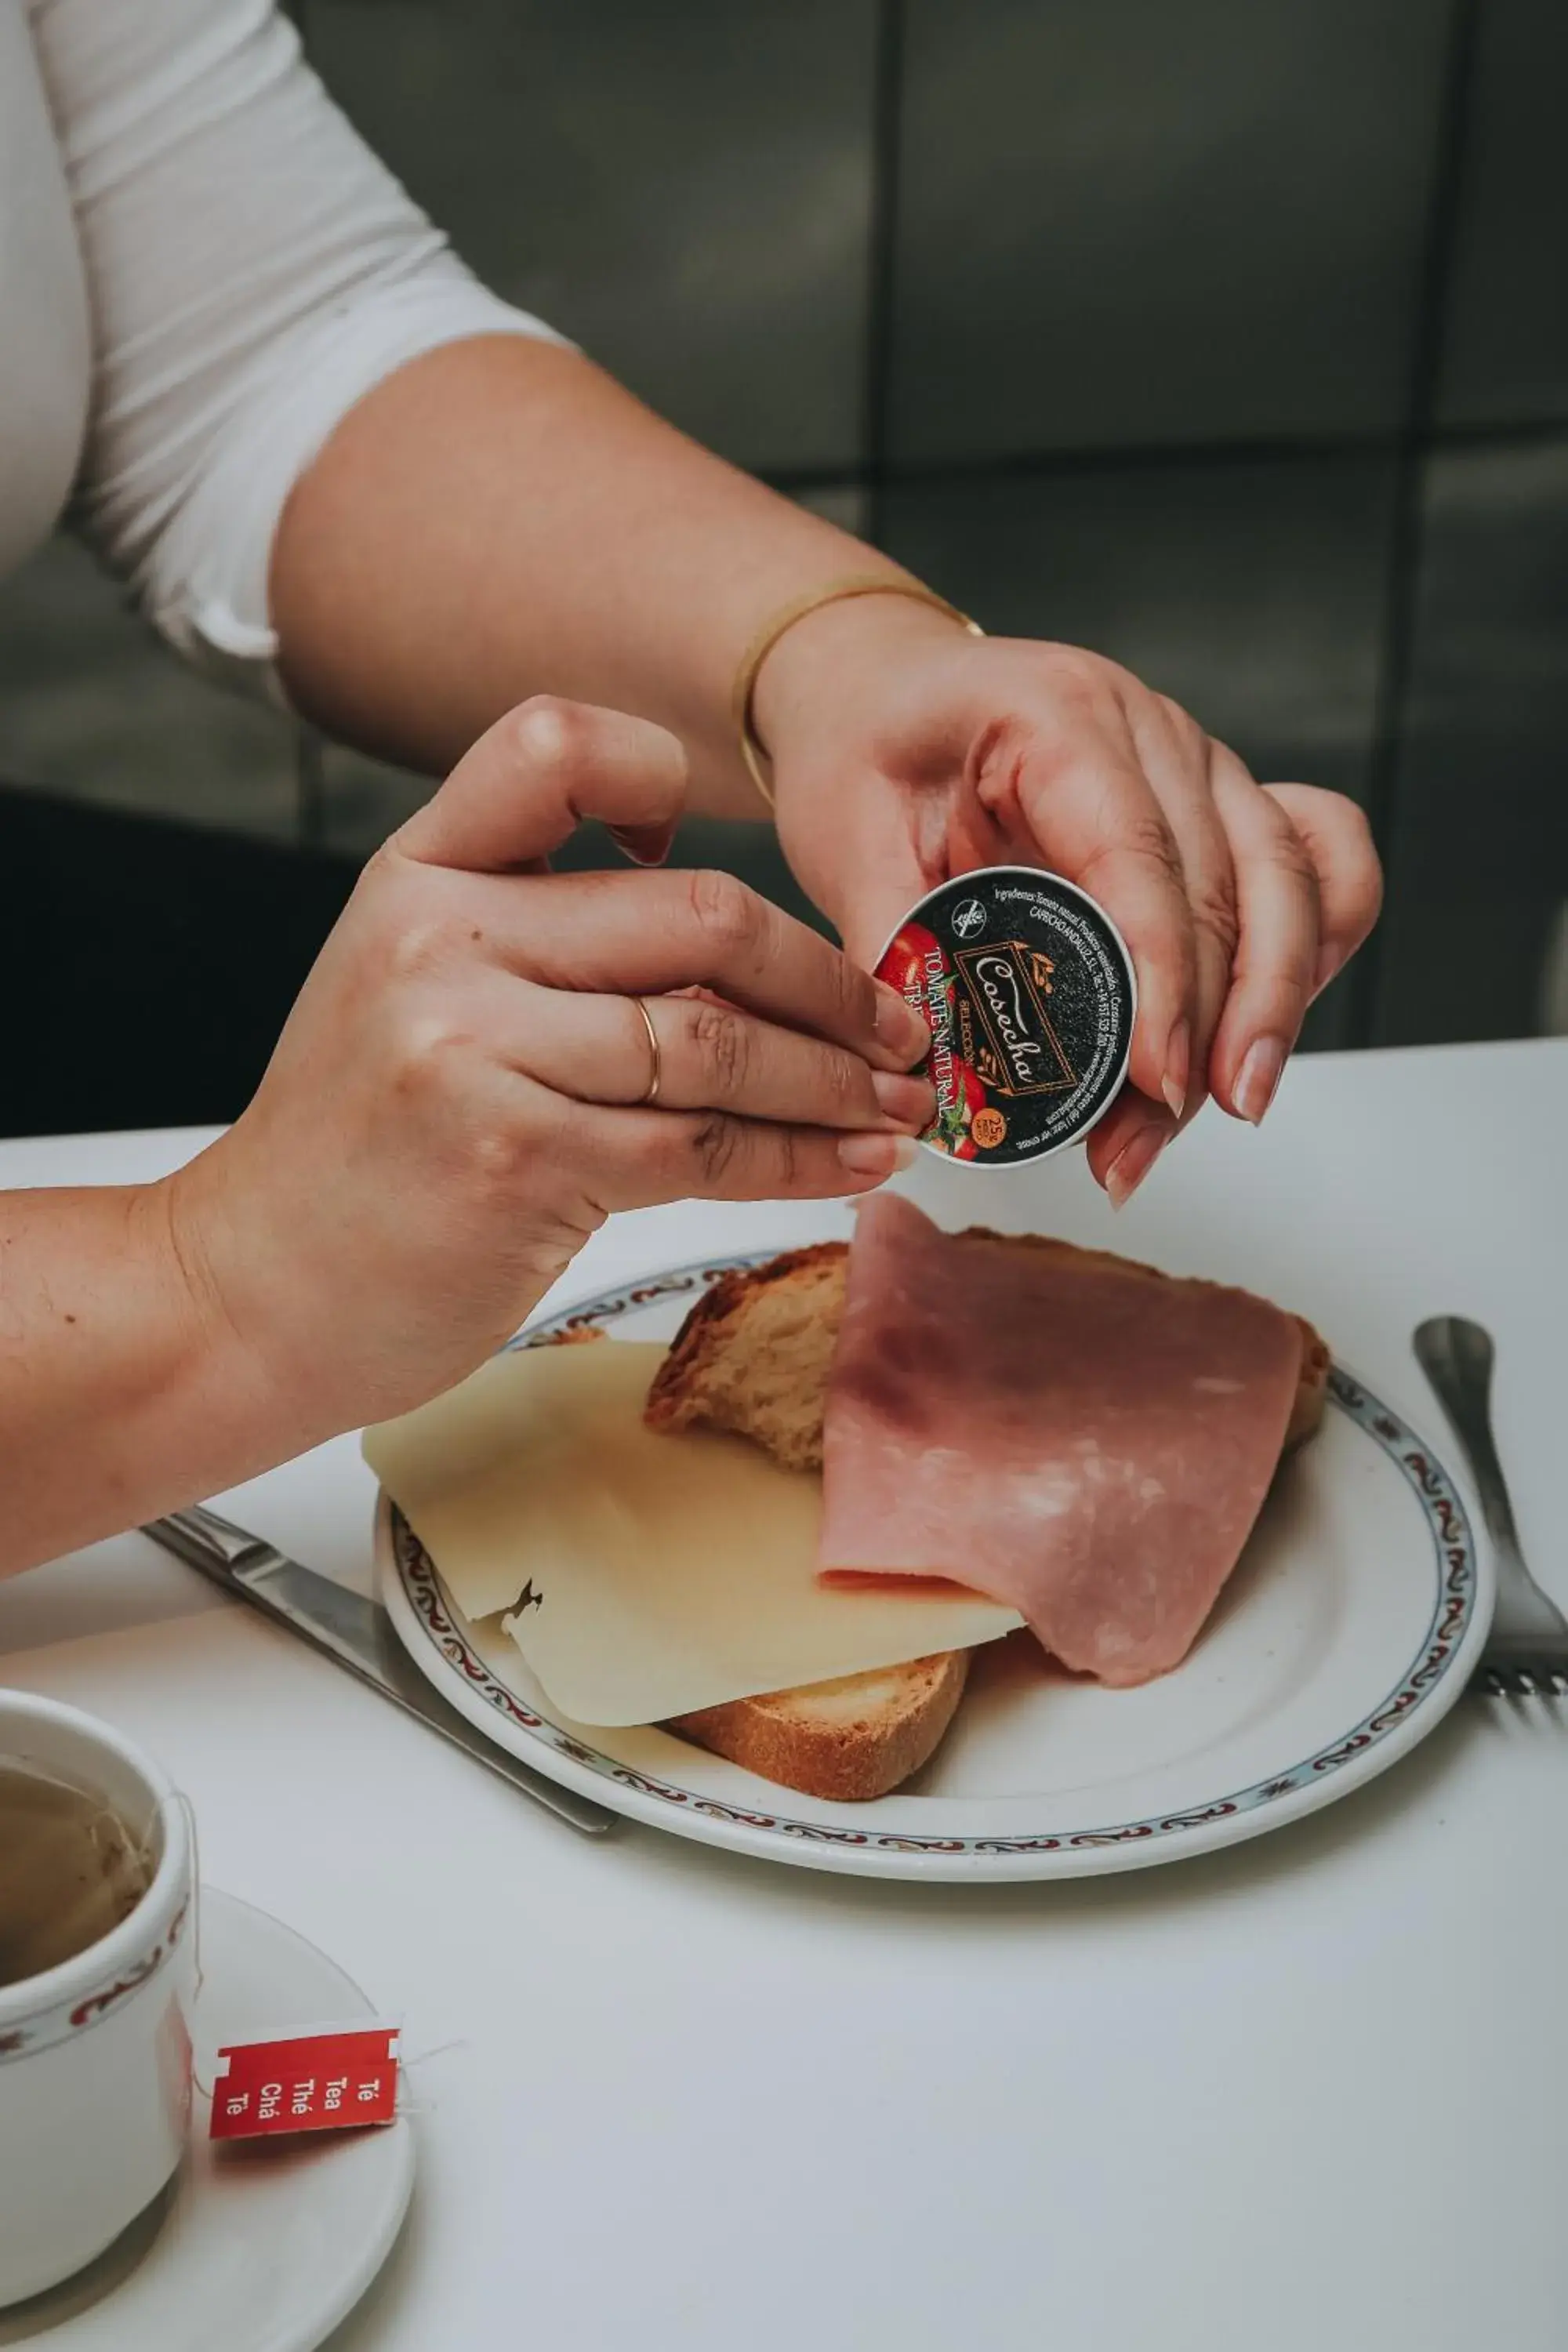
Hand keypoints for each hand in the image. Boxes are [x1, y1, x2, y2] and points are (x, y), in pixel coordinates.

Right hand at [168, 699, 931, 1435]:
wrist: (252, 1290)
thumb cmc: (358, 1150)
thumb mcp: (408, 991)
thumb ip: (537, 936)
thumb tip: (730, 935)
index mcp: (419, 874)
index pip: (555, 747)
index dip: (660, 776)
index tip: (723, 853)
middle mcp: (442, 941)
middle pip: (699, 915)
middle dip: (829, 982)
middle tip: (899, 1028)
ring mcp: (473, 1048)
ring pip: (714, 1039)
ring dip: (834, 1082)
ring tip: (898, 1109)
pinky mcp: (515, 1158)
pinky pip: (699, 1146)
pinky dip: (794, 1161)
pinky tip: (843, 1167)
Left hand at [756, 594, 1381, 1202]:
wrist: (882, 688)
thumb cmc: (868, 744)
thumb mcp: (844, 841)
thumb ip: (892, 949)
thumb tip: (936, 1071)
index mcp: (1059, 719)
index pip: (1142, 856)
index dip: (1164, 977)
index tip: (1158, 1077)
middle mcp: (1154, 731)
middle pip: (1233, 884)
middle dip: (1215, 1028)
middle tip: (1158, 1132)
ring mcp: (1202, 762)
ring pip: (1292, 882)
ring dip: (1272, 1008)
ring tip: (1223, 1107)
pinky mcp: (1220, 802)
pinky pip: (1317, 860)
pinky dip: (1316, 944)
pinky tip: (1267, 1025)